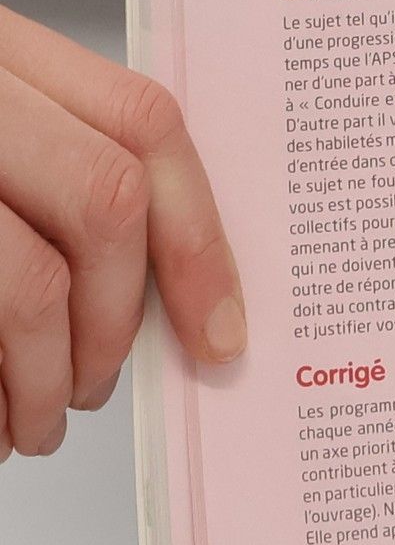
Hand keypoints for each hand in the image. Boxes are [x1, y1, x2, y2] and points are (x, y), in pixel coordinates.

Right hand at [0, 4, 243, 460]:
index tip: (220, 328)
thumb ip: (47, 168)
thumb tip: (171, 288)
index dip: (200, 236)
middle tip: (96, 386)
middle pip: (103, 199)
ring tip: (31, 423)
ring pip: (24, 279)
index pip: (142, 121)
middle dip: (120, 318)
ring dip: (43, 376)